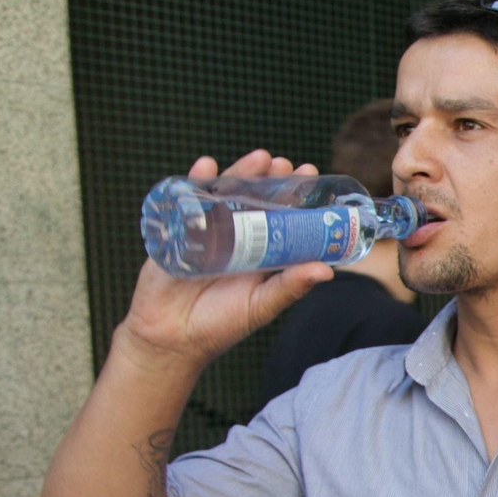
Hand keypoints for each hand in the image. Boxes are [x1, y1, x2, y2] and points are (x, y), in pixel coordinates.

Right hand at [119, 150, 334, 368]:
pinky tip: (206, 166)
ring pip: (225, 194)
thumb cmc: (220, 324)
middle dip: (270, 178)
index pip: (281, 216)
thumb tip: (326, 271)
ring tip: (259, 158)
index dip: (295, 196)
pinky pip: (186, 200)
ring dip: (240, 173)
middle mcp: (236, 237)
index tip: (312, 176)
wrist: (171, 337)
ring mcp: (206, 231)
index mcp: (260, 252)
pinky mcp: (177, 230)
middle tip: (287, 164)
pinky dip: (194, 180)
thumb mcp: (261, 304)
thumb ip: (290, 286)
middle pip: (254, 199)